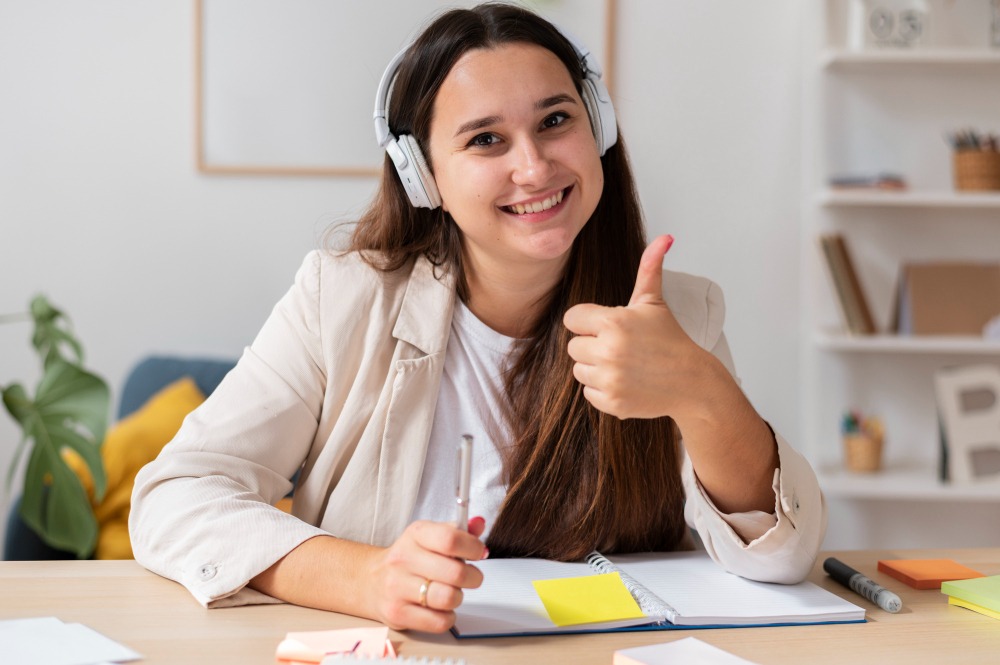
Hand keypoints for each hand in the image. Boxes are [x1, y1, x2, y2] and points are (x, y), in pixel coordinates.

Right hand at [367, 516, 488, 632]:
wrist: (371, 581)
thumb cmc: (409, 558)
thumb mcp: (430, 536)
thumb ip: (457, 531)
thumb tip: (479, 524)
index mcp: (416, 534)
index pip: (450, 539)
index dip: (473, 547)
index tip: (479, 553)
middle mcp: (403, 559)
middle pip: (455, 573)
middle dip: (473, 577)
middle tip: (470, 577)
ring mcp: (397, 587)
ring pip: (448, 598)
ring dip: (458, 597)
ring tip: (451, 592)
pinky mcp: (397, 613)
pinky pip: (439, 622)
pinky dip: (447, 617)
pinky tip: (441, 608)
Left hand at [563, 235, 725, 420]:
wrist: (691, 381)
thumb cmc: (669, 339)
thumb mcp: (654, 303)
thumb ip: (649, 269)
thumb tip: (664, 237)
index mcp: (614, 322)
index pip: (572, 318)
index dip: (588, 321)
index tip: (606, 326)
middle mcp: (608, 351)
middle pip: (573, 346)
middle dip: (592, 345)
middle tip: (620, 347)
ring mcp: (610, 379)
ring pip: (579, 370)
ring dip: (596, 368)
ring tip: (623, 364)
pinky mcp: (611, 402)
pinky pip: (588, 393)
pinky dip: (603, 390)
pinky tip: (625, 382)